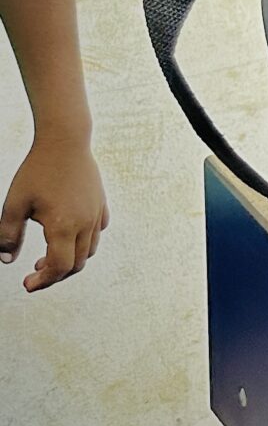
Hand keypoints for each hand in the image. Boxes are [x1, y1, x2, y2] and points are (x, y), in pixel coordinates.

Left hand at [2, 133, 106, 291]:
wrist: (65, 141)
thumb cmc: (38, 170)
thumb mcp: (15, 204)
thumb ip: (8, 235)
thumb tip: (6, 260)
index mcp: (64, 226)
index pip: (59, 267)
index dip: (43, 281)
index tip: (27, 284)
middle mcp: (85, 223)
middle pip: (76, 264)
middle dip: (54, 275)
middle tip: (34, 274)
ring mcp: (95, 213)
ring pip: (89, 250)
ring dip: (70, 260)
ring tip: (48, 257)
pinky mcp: (100, 203)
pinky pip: (98, 231)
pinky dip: (84, 242)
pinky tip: (69, 235)